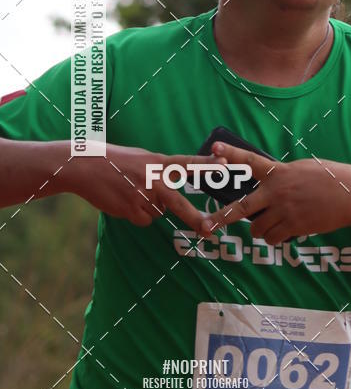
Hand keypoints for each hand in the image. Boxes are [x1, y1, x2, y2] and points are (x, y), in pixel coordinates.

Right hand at [68, 143, 226, 228]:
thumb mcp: (142, 157)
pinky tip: (124, 201)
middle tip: (208, 230)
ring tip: (131, 191)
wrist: (85, 167)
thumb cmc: (115, 160)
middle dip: (194, 218)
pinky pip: (143, 219)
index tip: (226, 164)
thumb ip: (159, 169)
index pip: (188, 163)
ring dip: (149, 207)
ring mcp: (141, 196)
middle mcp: (153, 179)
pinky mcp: (129, 209)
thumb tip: (170, 188)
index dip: (207, 165)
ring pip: (158, 212)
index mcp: (158, 162)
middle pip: (178, 203)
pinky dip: (136, 214)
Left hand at [198, 141, 350, 243]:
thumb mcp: (303, 168)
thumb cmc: (331, 179)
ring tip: (271, 223)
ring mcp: (285, 210)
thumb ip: (282, 175)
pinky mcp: (294, 227)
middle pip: (241, 207)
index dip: (230, 154)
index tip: (213, 148)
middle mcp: (277, 191)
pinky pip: (273, 238)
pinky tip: (284, 231)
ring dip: (259, 228)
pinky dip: (274, 237)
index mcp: (279, 171)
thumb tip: (266, 184)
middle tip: (206, 225)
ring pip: (257, 228)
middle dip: (221, 218)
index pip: (249, 160)